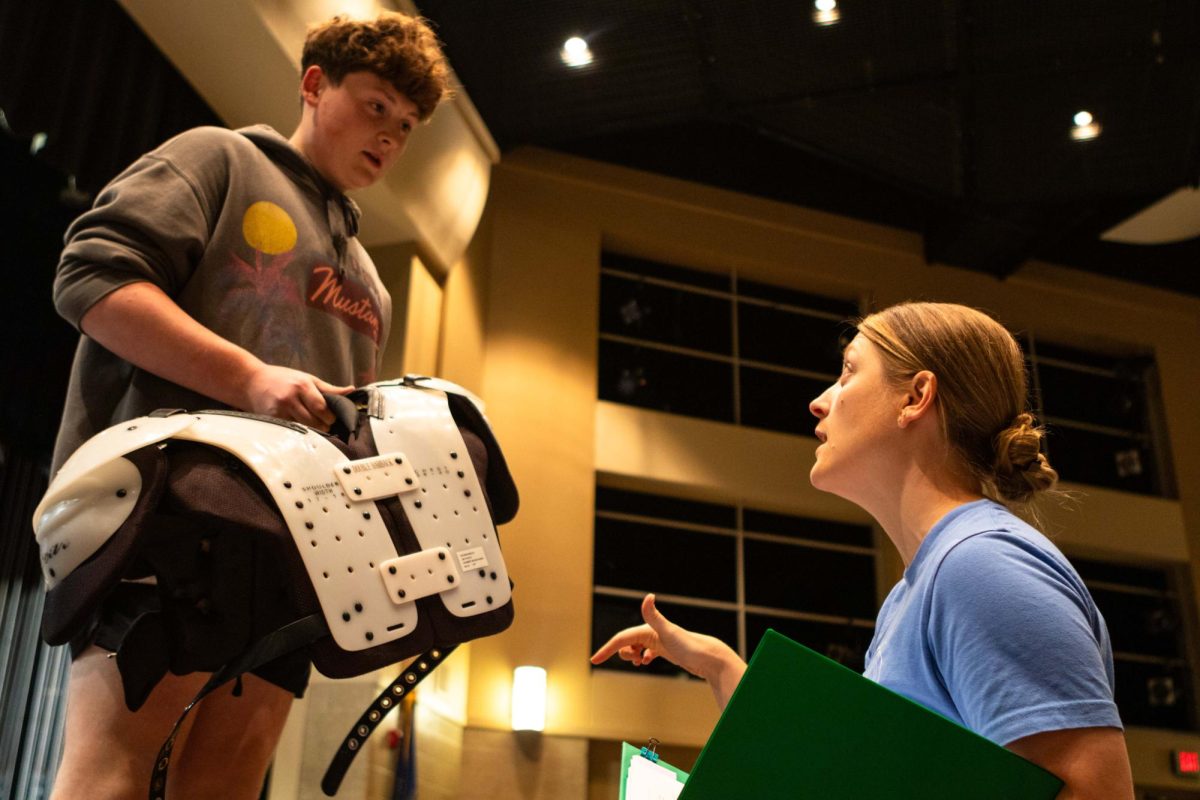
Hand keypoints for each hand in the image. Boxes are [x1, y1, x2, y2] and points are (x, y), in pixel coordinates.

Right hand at [240, 364, 352, 429]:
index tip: (332, 418)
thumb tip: (351, 390)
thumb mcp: (307, 378)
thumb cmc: (283, 379)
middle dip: (324, 425)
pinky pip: (291, 430)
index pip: (322, 407)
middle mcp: (290, 398)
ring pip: (304, 428)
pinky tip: (302, 429)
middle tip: (326, 424)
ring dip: (314, 431)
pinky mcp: (272, 419)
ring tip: (316, 427)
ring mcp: (280, 410)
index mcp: (302, 386)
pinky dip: (299, 432)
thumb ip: (329, 388)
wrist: (252, 381)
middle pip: (314, 420)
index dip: (330, 416)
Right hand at [590, 594, 745, 707]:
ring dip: (631, 656)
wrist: (708, 657)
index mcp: (648, 629)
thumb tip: (648, 595)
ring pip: (635, 648)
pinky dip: (642, 657)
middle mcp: (651, 632)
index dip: (606, 649)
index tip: (593, 660)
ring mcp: (658, 641)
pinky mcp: (665, 650)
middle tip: (635, 661)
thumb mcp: (669, 632)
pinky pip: (646, 652)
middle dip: (623, 653)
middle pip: (626, 643)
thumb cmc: (689, 646)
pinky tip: (646, 661)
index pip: (621, 639)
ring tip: (640, 663)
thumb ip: (654, 615)